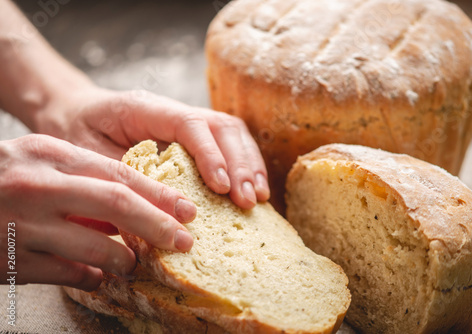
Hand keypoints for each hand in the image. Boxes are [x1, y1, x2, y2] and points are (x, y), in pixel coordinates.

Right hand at [0, 134, 196, 290]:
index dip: (159, 194)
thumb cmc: (5, 177)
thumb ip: (86, 179)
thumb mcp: (42, 161)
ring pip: (94, 247)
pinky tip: (98, 276)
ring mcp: (21, 225)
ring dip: (123, 258)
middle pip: (115, 206)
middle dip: (157, 225)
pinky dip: (89, 276)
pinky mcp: (8, 261)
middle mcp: (38, 186)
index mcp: (50, 154)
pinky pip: (64, 274)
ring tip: (134, 262)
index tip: (188, 210)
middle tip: (184, 241)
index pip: (119, 174)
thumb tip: (137, 207)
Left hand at [35, 86, 269, 209]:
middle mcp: (171, 110)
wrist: (73, 114)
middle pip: (220, 125)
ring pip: (231, 133)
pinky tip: (253, 190)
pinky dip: (245, 166)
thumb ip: (123, 177)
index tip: (224, 188)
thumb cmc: (77, 135)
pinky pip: (228, 144)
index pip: (189, 124)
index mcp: (144, 108)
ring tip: (258, 198)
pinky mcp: (193, 136)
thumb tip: (161, 212)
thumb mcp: (88, 157)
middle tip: (247, 200)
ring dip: (249, 165)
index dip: (210, 155)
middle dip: (240, 164)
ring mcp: (186, 120)